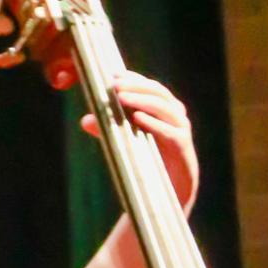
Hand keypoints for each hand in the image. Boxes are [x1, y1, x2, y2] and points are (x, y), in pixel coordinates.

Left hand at [83, 73, 197, 210]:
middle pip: (158, 93)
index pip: (150, 87)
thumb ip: (108, 130)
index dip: (134, 78)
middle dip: (136, 85)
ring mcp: (182, 130)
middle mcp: (176, 116)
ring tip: (122, 97)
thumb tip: (85, 120)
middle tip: (114, 84)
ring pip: (165, 108)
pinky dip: (154, 123)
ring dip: (142, 100)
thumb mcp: (125, 142)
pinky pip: (170, 132)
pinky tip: (137, 118)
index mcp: (164, 110)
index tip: (113, 74)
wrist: (168, 194)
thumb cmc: (147, 162)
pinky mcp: (183, 148)